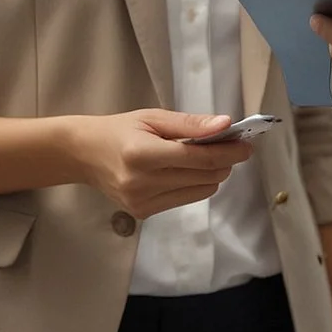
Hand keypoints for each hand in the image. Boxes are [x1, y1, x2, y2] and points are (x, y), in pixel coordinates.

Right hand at [65, 110, 256, 219]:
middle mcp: (141, 182)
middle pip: (203, 176)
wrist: (84, 155)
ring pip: (200, 191)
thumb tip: (225, 125)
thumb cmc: (120, 130)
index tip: (246, 144)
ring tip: (206, 156)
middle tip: (230, 145)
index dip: (228, 152)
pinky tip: (185, 171)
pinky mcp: (143, 213)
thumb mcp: (152, 117)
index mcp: (141, 153)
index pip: (198, 158)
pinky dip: (194, 184)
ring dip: (212, 174)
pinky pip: (185, 199)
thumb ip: (189, 124)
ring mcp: (142, 202)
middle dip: (224, 161)